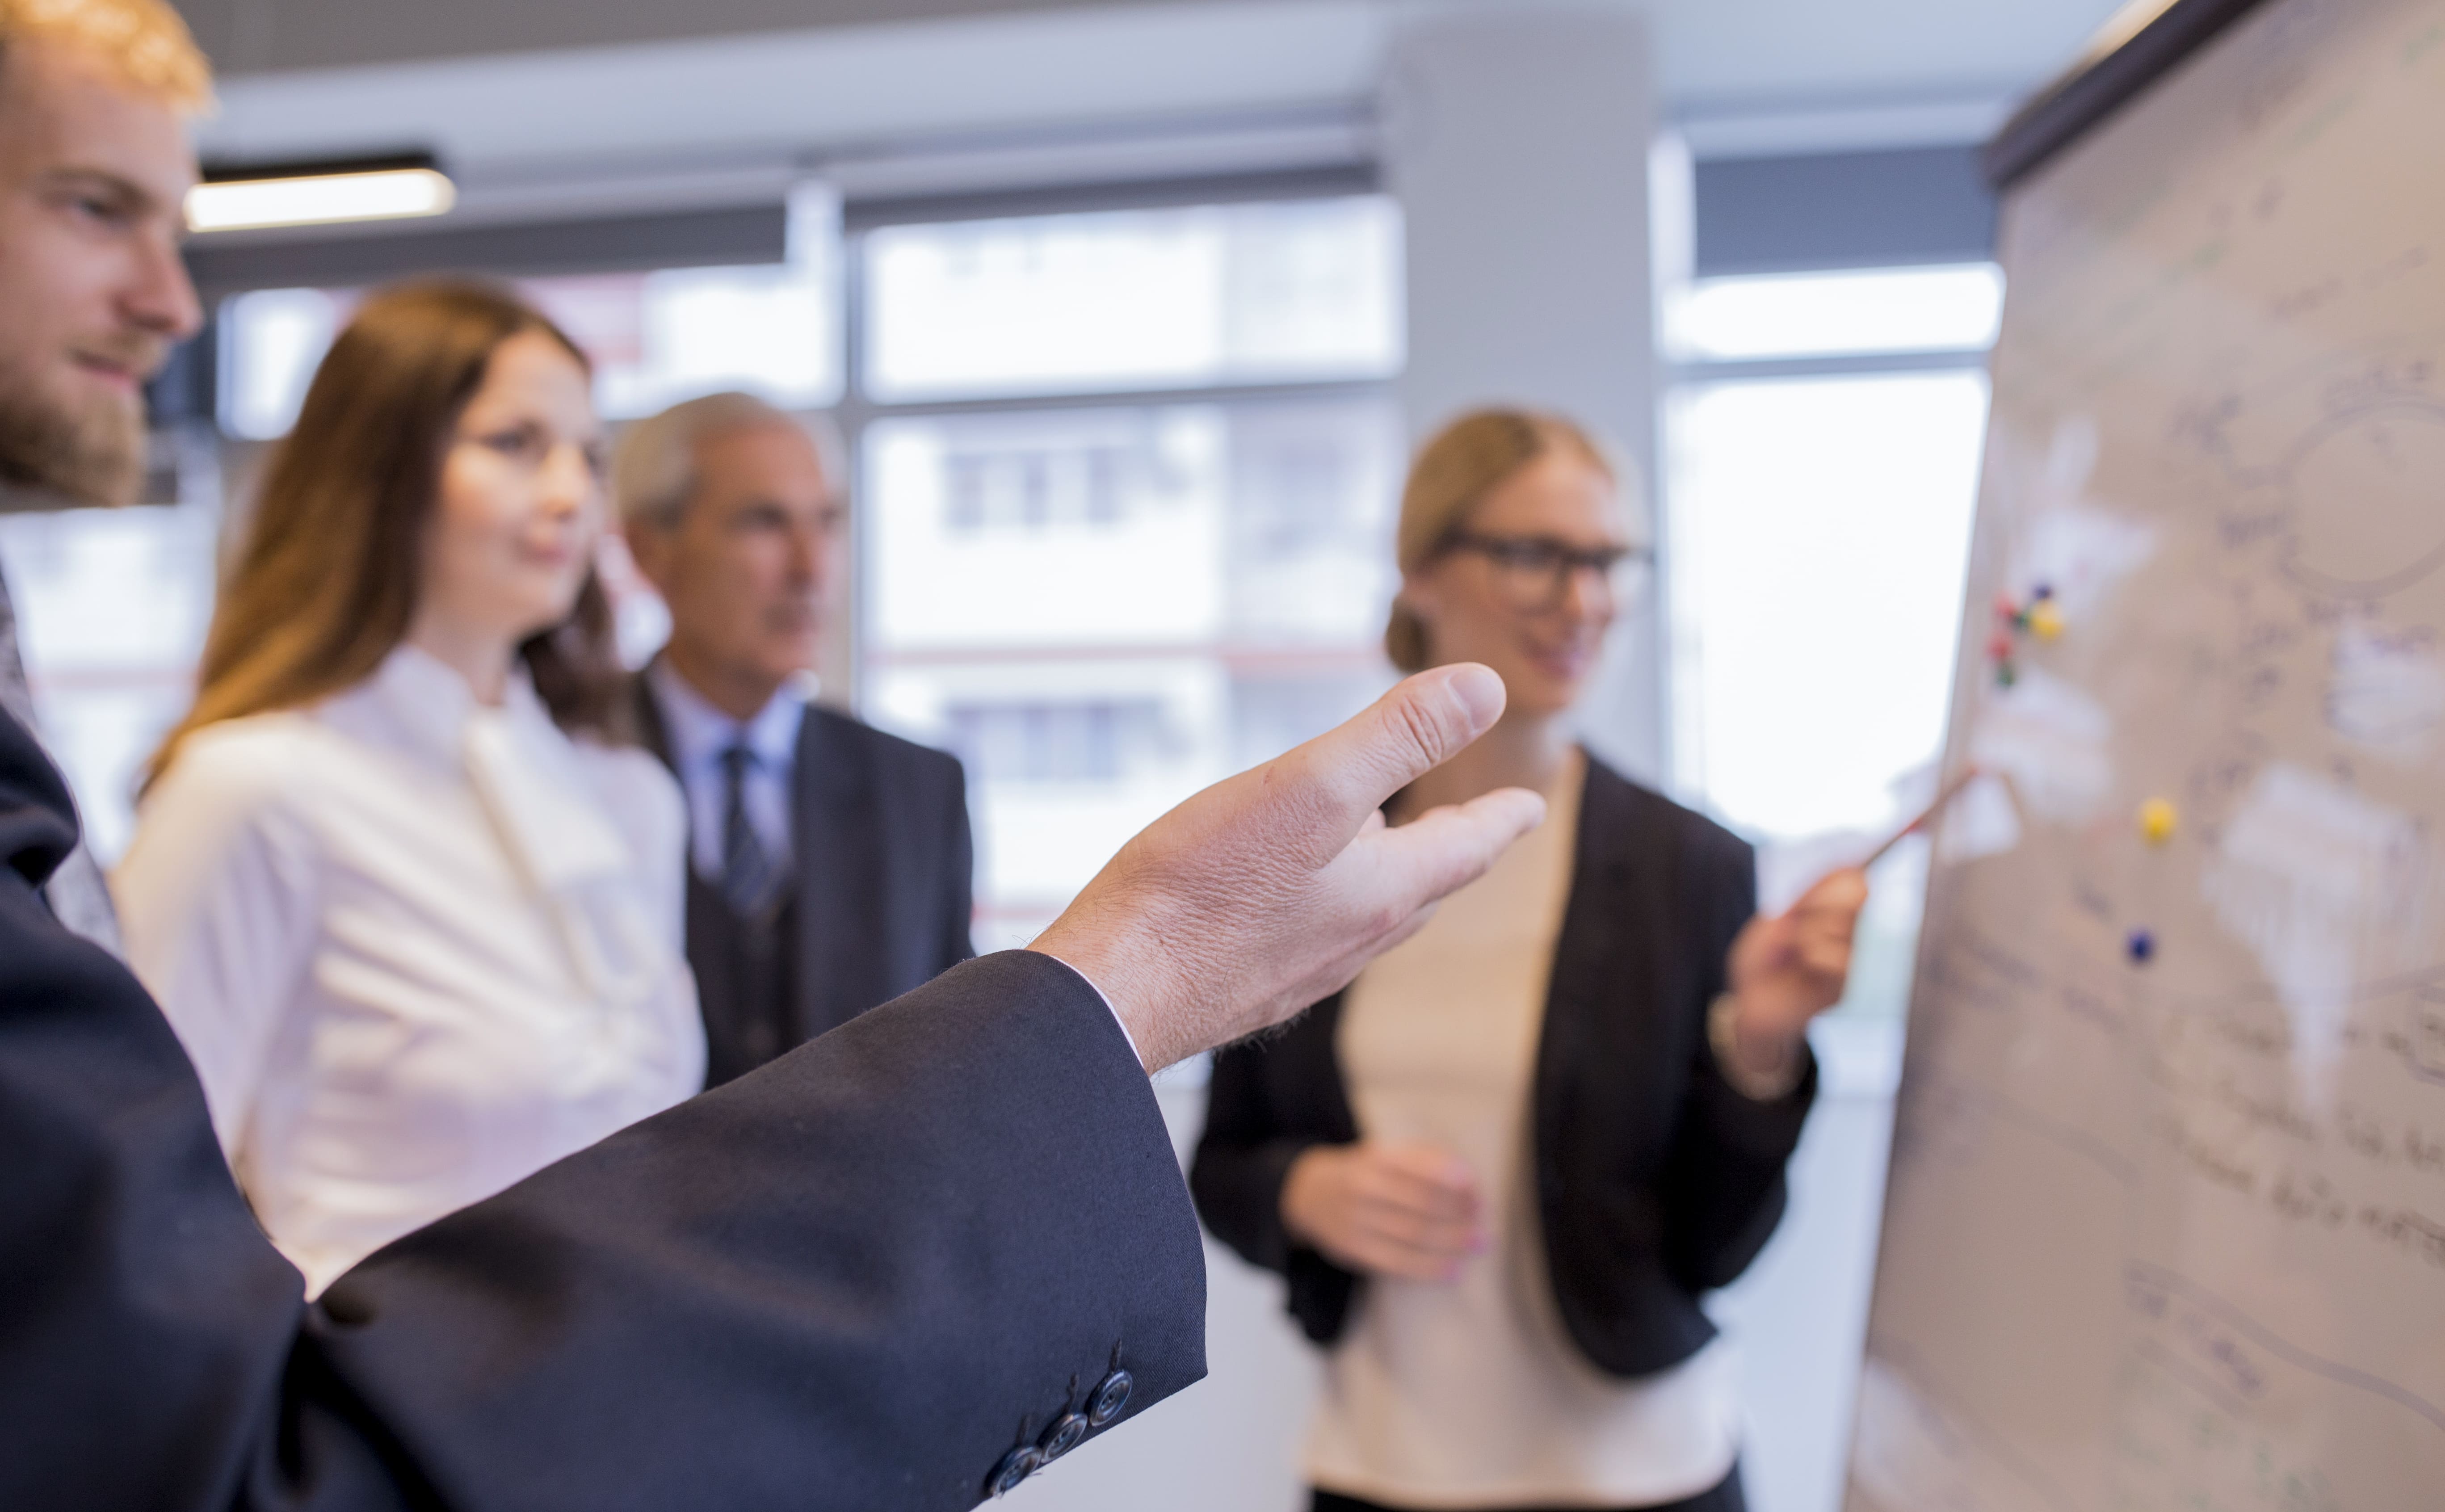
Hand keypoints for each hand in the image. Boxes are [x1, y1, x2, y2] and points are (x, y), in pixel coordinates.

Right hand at [1031, 664, 1544, 1071]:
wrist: (1114, 992)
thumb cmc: (1202, 889)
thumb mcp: (1309, 788)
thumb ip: (1397, 737)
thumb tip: (1488, 687)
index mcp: (1379, 891)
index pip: (1464, 848)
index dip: (1501, 818)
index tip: (1529, 807)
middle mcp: (1350, 938)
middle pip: (1423, 886)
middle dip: (1451, 851)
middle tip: (1473, 831)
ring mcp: (1298, 967)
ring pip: (1368, 915)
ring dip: (1392, 878)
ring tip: (1388, 849)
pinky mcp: (1246, 982)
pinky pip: (1312, 935)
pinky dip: (1330, 903)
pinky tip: (1292, 895)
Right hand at [1281, 1141, 1482, 1281]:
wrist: (1310, 1194)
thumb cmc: (1366, 1172)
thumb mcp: (1387, 1153)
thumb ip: (1425, 1160)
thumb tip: (1468, 1180)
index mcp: (1376, 1158)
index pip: (1416, 1166)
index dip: (1449, 1177)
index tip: (1476, 1189)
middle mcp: (1364, 1187)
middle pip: (1420, 1204)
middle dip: (1458, 1216)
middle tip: (1485, 1225)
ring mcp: (1356, 1220)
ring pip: (1412, 1235)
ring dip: (1451, 1243)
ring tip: (1478, 1245)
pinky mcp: (1354, 1249)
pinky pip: (1397, 1262)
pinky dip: (1428, 1268)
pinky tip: (1454, 1270)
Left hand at [1723, 867, 1868, 1073]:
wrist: (1749, 1010)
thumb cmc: (1756, 967)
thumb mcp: (1767, 929)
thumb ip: (1798, 907)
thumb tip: (1824, 894)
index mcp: (1820, 917)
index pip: (1844, 885)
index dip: (1849, 873)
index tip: (1851, 865)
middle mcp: (1838, 934)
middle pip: (1854, 898)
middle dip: (1825, 899)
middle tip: (1798, 915)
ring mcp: (1844, 959)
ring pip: (1844, 926)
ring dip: (1812, 930)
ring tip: (1792, 946)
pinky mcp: (1842, 984)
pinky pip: (1840, 958)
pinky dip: (1816, 954)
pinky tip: (1803, 962)